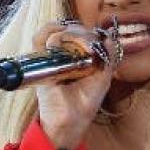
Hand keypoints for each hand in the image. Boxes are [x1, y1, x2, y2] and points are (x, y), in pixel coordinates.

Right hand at [29, 19, 120, 149]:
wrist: (72, 120)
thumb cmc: (86, 101)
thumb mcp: (103, 77)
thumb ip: (108, 57)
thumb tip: (109, 37)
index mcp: (77, 56)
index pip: (81, 32)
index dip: (91, 32)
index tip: (103, 41)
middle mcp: (62, 54)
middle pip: (70, 29)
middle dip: (84, 33)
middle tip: (94, 48)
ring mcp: (50, 57)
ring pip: (57, 31)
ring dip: (72, 33)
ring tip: (85, 47)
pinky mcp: (40, 62)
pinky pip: (39, 38)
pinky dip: (50, 31)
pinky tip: (64, 36)